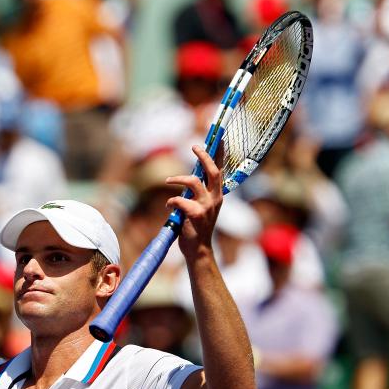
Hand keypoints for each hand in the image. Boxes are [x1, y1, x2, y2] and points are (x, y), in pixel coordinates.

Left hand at [164, 144, 222, 259]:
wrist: (198, 250)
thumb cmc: (196, 227)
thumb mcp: (201, 207)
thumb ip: (197, 193)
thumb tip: (190, 177)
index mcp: (217, 195)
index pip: (220, 170)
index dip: (219, 153)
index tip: (218, 137)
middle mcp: (215, 199)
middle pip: (212, 171)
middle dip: (204, 156)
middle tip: (194, 146)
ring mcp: (207, 207)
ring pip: (193, 182)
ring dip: (178, 179)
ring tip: (168, 180)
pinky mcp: (196, 215)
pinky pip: (180, 200)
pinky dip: (172, 201)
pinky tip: (170, 206)